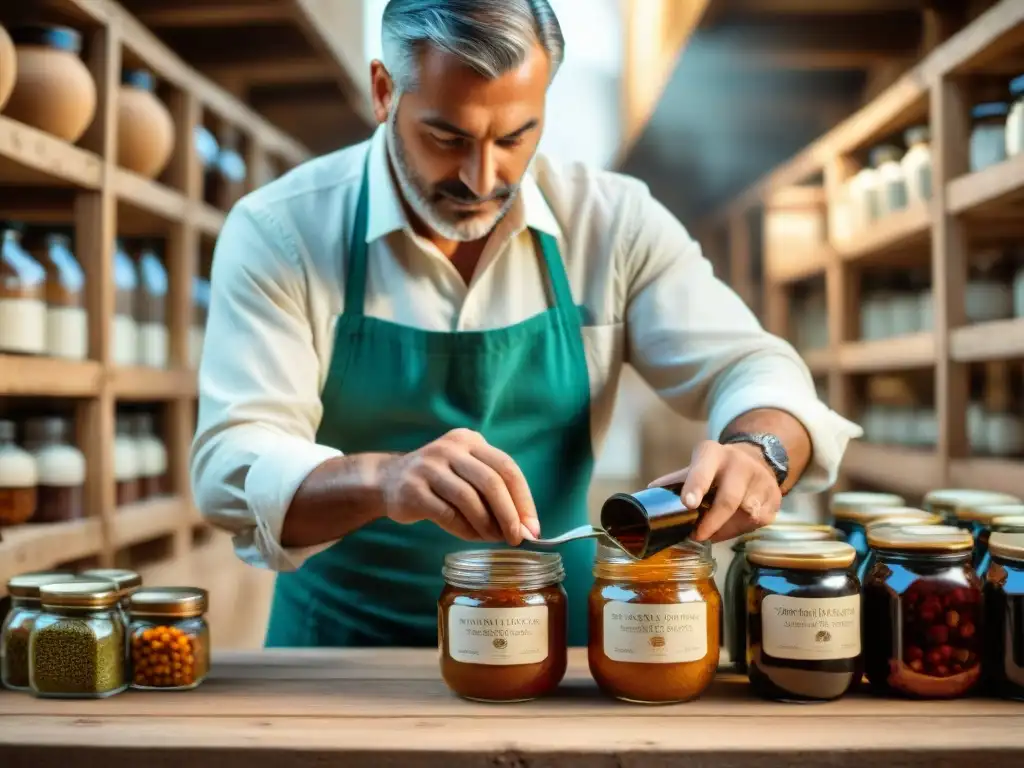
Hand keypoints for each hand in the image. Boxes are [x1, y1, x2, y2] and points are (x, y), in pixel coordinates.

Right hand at [378, 428, 539, 545]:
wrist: (389, 480)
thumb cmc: (440, 481)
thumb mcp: (467, 472)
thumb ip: (494, 492)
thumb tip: (524, 527)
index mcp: (470, 440)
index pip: (506, 467)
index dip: (524, 499)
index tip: (532, 527)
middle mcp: (450, 448)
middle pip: (491, 482)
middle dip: (509, 515)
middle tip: (516, 538)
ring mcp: (429, 467)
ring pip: (469, 499)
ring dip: (486, 525)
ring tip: (492, 539)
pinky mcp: (412, 490)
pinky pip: (447, 514)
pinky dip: (464, 530)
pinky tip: (471, 536)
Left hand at [647, 440, 781, 542]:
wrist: (756, 460)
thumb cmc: (716, 469)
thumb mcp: (697, 467)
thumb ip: (675, 482)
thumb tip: (649, 495)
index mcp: (713, 454)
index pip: (703, 468)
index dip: (696, 485)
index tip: (688, 503)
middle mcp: (739, 463)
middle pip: (728, 499)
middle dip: (712, 521)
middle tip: (697, 535)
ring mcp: (761, 480)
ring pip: (743, 514)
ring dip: (725, 528)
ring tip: (712, 530)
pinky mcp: (774, 498)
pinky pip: (756, 522)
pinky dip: (739, 530)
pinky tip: (732, 525)